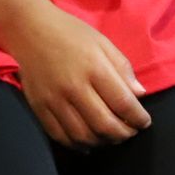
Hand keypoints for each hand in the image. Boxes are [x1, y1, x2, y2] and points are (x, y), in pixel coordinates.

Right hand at [5, 1, 151, 149]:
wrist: (30, 29)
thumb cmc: (70, 33)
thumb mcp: (102, 42)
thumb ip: (122, 68)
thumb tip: (140, 95)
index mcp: (94, 68)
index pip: (123, 103)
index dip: (138, 118)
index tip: (144, 122)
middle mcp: (74, 87)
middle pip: (104, 125)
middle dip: (123, 134)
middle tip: (130, 132)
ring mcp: (54, 100)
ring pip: (83, 135)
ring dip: (102, 142)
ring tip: (110, 137)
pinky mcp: (39, 107)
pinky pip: (60, 136)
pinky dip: (77, 145)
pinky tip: (87, 142)